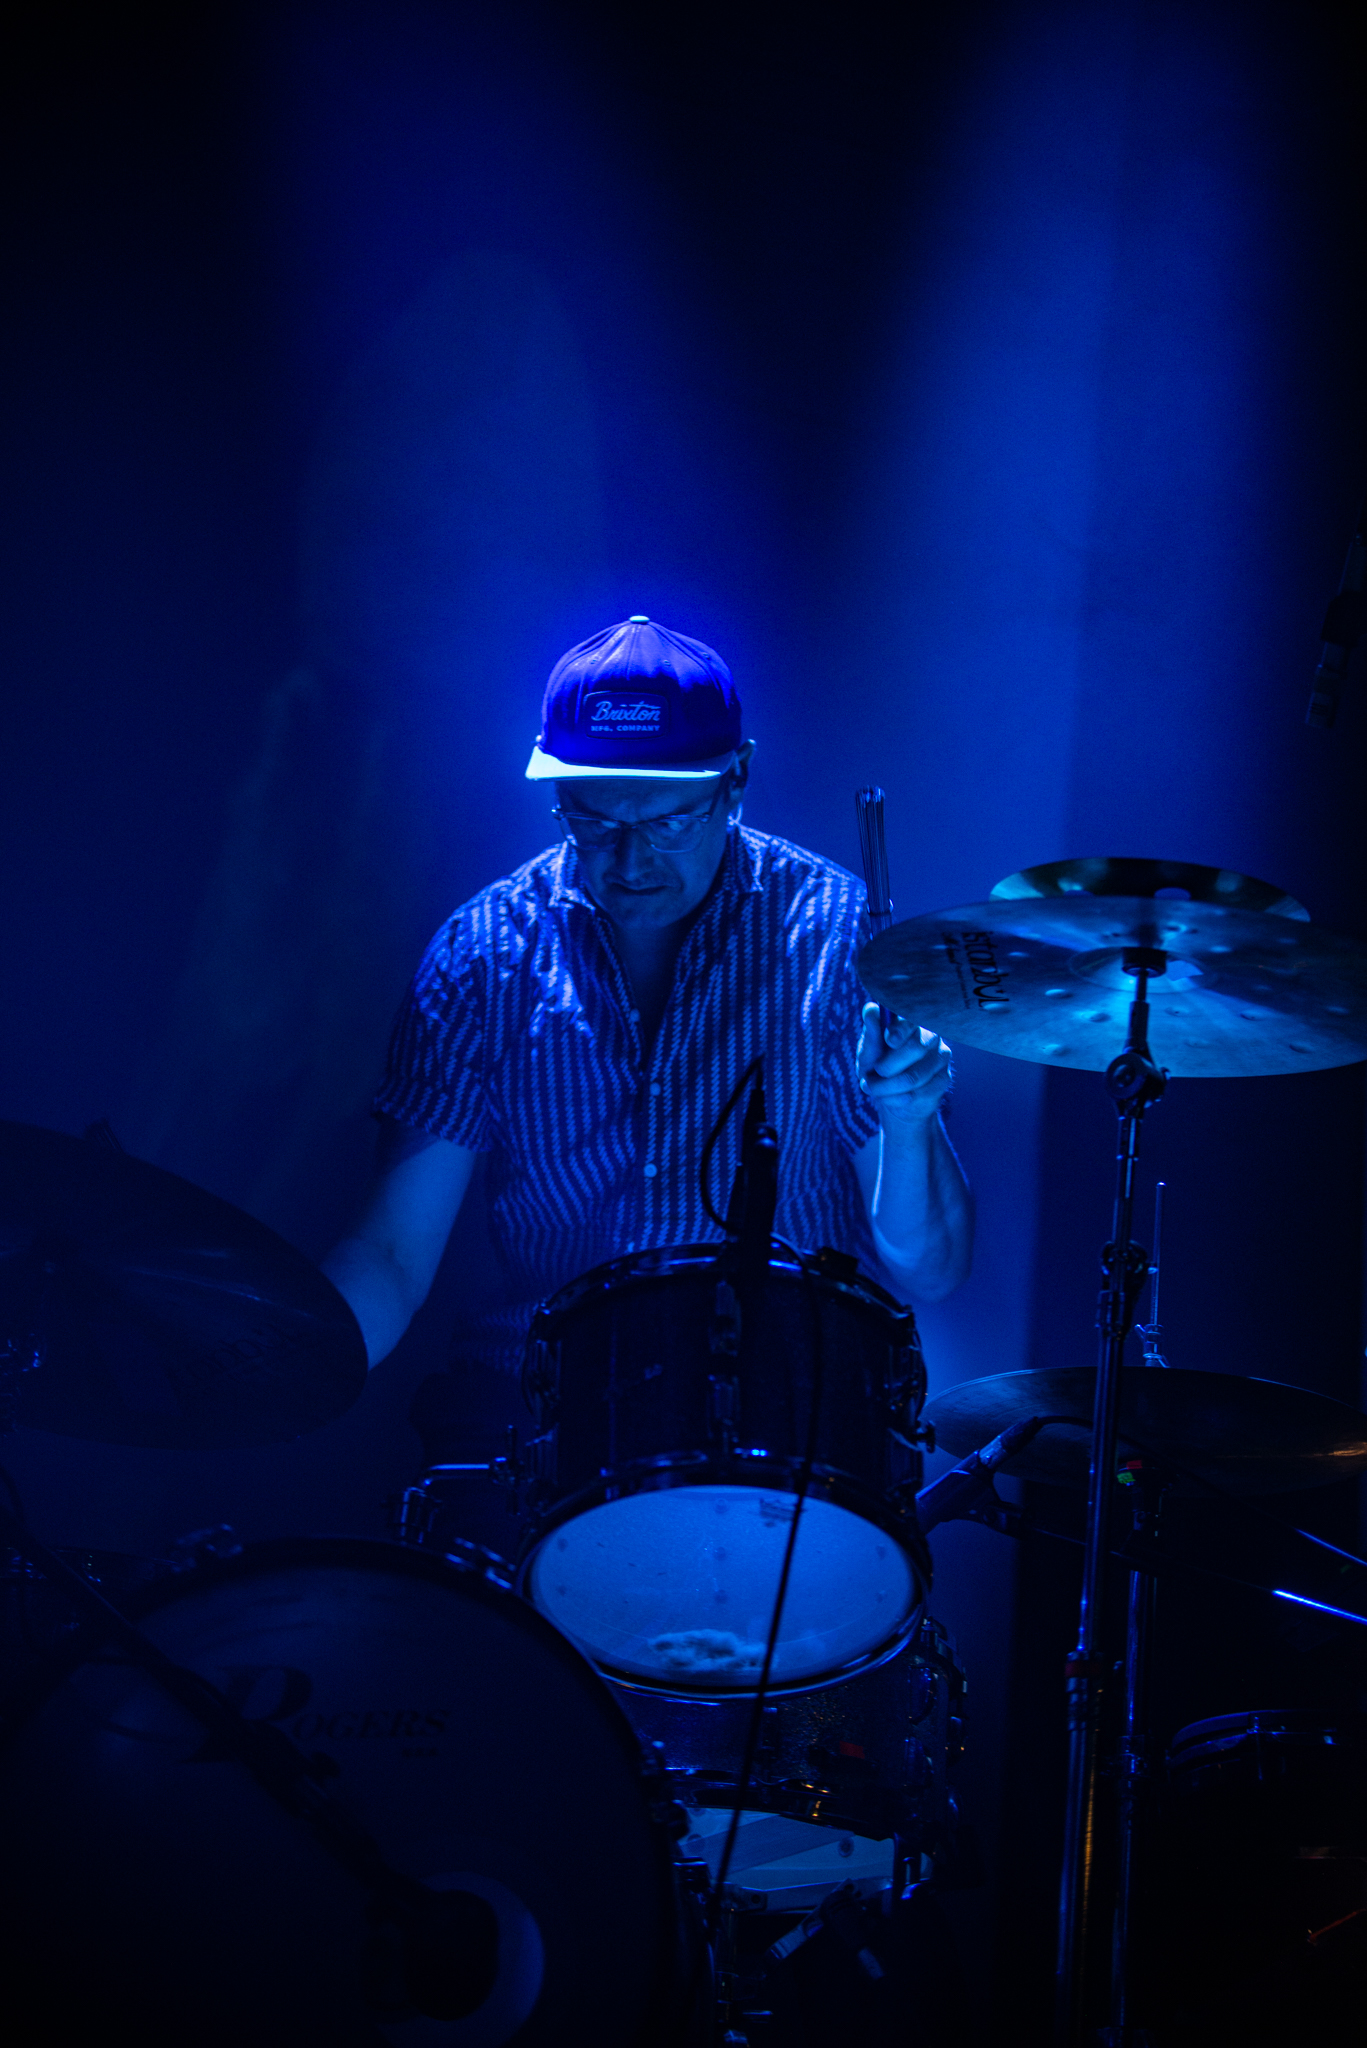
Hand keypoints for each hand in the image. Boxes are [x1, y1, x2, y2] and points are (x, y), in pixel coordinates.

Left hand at [857, 1002, 952, 1127]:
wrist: (893, 1099)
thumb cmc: (878, 1070)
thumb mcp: (868, 1054)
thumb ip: (871, 1034)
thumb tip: (870, 1008)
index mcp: (911, 1024)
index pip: (913, 1019)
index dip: (901, 1029)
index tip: (889, 1040)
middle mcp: (931, 1036)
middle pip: (916, 1046)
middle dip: (888, 1065)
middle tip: (875, 1072)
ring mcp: (940, 1057)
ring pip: (914, 1076)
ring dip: (887, 1087)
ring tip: (873, 1089)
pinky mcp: (944, 1079)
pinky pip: (919, 1092)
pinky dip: (897, 1099)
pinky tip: (891, 1098)